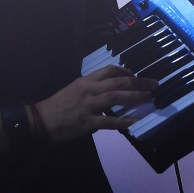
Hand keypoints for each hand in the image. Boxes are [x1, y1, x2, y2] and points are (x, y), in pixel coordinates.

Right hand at [34, 65, 158, 142]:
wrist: (39, 121)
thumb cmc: (56, 106)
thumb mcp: (73, 90)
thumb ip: (91, 89)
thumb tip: (109, 93)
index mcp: (85, 81)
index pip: (110, 70)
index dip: (127, 72)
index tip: (137, 75)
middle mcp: (89, 90)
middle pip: (118, 81)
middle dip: (139, 82)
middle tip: (154, 84)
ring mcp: (88, 106)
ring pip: (116, 97)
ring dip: (135, 96)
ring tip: (149, 98)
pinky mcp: (86, 122)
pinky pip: (109, 122)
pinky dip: (123, 121)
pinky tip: (135, 121)